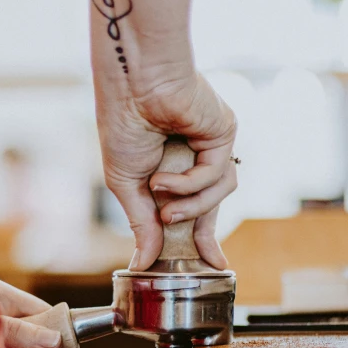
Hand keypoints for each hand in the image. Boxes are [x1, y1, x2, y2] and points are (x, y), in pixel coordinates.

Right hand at [95, 70, 236, 270]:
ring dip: (190, 207)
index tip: (210, 262)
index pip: (194, 205)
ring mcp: (213, 145)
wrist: (131, 85)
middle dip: (205, 231)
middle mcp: (197, 156)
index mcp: (174, 166)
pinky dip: (189, 184)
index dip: (199, 235)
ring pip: (219, 193)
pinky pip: (216, 175)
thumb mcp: (127, 185)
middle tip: (206, 258)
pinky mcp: (224, 133)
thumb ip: (142, 223)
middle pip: (212, 203)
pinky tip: (163, 180)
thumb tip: (143, 262)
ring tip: (165, 208)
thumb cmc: (123, 125)